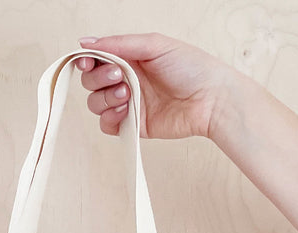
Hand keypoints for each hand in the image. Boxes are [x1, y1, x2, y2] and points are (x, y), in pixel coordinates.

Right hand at [76, 32, 231, 139]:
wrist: (211, 100)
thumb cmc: (192, 68)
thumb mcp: (154, 45)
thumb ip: (119, 44)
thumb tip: (86, 42)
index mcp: (131, 58)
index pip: (96, 59)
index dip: (86, 60)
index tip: (86, 61)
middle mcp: (127, 80)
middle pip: (91, 82)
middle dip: (99, 78)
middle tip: (120, 76)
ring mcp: (129, 103)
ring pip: (96, 104)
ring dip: (106, 98)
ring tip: (128, 93)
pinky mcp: (134, 125)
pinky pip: (107, 125)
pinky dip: (110, 118)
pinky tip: (126, 110)